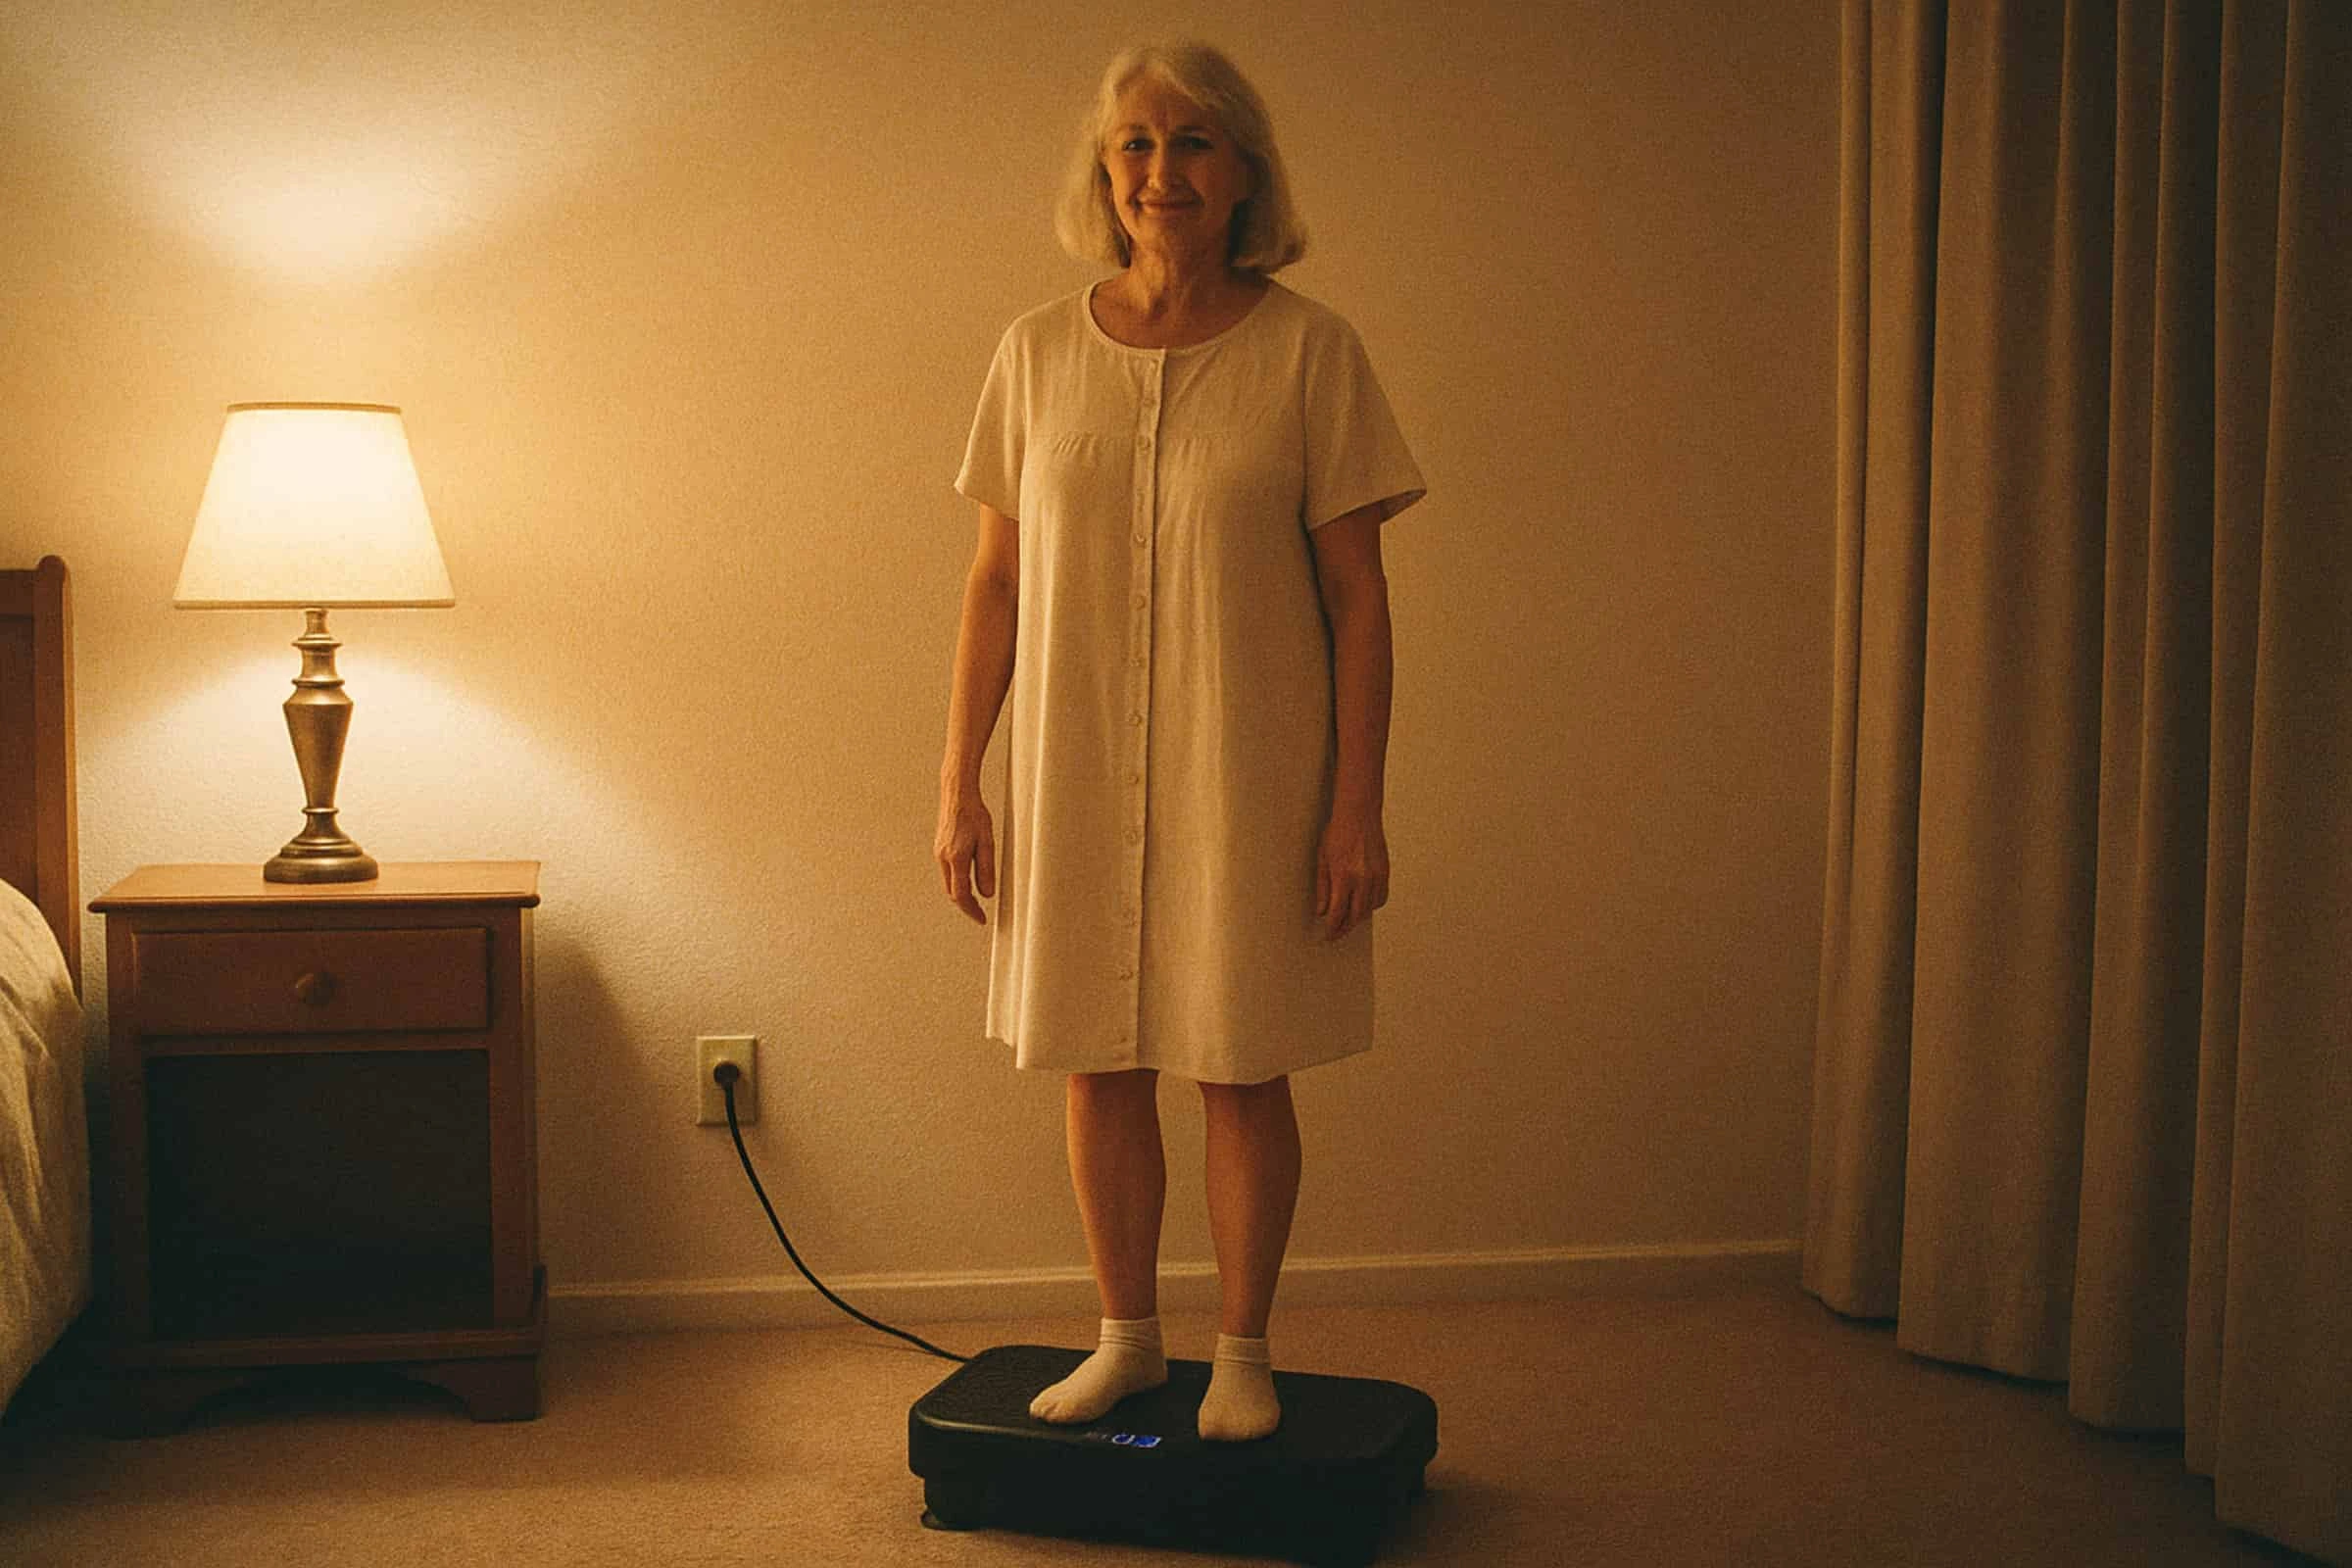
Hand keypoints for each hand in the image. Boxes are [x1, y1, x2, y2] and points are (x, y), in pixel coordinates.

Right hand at [935, 785, 995, 923]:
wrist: (957, 794)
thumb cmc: (974, 813)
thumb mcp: (987, 841)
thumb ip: (986, 868)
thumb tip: (987, 893)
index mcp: (956, 858)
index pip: (961, 895)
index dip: (971, 910)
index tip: (981, 919)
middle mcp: (943, 858)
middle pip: (952, 892)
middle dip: (966, 905)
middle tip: (979, 913)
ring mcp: (939, 853)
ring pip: (948, 883)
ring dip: (961, 895)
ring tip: (975, 901)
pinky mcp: (940, 848)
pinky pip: (947, 872)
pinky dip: (956, 882)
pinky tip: (967, 882)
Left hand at [1314, 805, 1388, 940]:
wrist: (1359, 814)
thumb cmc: (1337, 832)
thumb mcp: (1322, 859)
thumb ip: (1322, 888)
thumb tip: (1321, 911)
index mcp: (1343, 876)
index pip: (1337, 913)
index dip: (1332, 928)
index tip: (1328, 935)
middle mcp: (1362, 879)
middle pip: (1355, 916)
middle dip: (1344, 928)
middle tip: (1336, 933)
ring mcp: (1377, 876)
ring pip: (1369, 909)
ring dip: (1358, 918)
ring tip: (1347, 919)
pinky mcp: (1385, 872)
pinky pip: (1381, 898)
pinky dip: (1371, 906)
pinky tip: (1363, 904)